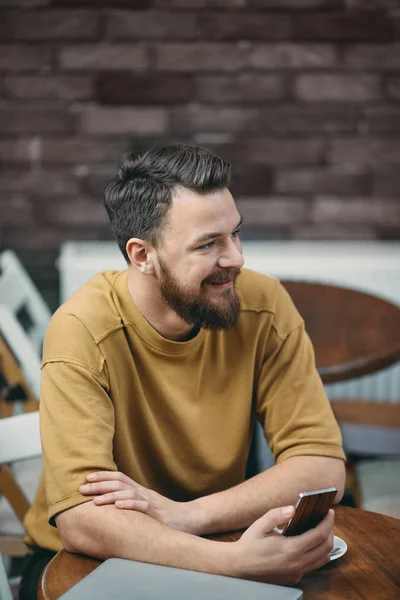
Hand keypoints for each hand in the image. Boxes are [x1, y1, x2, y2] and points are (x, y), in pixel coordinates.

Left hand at [79, 471, 196, 532]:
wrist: (190, 518)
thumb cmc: (166, 514)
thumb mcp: (146, 504)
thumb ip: (132, 501)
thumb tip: (111, 504)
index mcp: (139, 490)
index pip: (119, 477)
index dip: (103, 476)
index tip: (87, 478)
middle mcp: (143, 492)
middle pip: (119, 483)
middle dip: (99, 485)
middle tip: (81, 489)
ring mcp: (150, 502)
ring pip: (128, 493)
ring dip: (110, 496)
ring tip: (96, 501)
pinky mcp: (157, 514)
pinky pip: (143, 507)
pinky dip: (130, 505)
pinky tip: (119, 507)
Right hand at [231, 506, 333, 584]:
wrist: (239, 566)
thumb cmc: (249, 544)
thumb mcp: (260, 525)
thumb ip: (277, 515)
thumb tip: (293, 509)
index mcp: (291, 549)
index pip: (319, 535)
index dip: (327, 522)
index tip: (330, 512)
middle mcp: (297, 564)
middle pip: (326, 548)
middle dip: (330, 532)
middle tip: (327, 520)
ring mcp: (296, 573)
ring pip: (323, 559)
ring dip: (326, 544)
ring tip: (322, 530)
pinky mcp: (294, 578)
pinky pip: (313, 566)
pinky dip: (318, 554)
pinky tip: (311, 544)